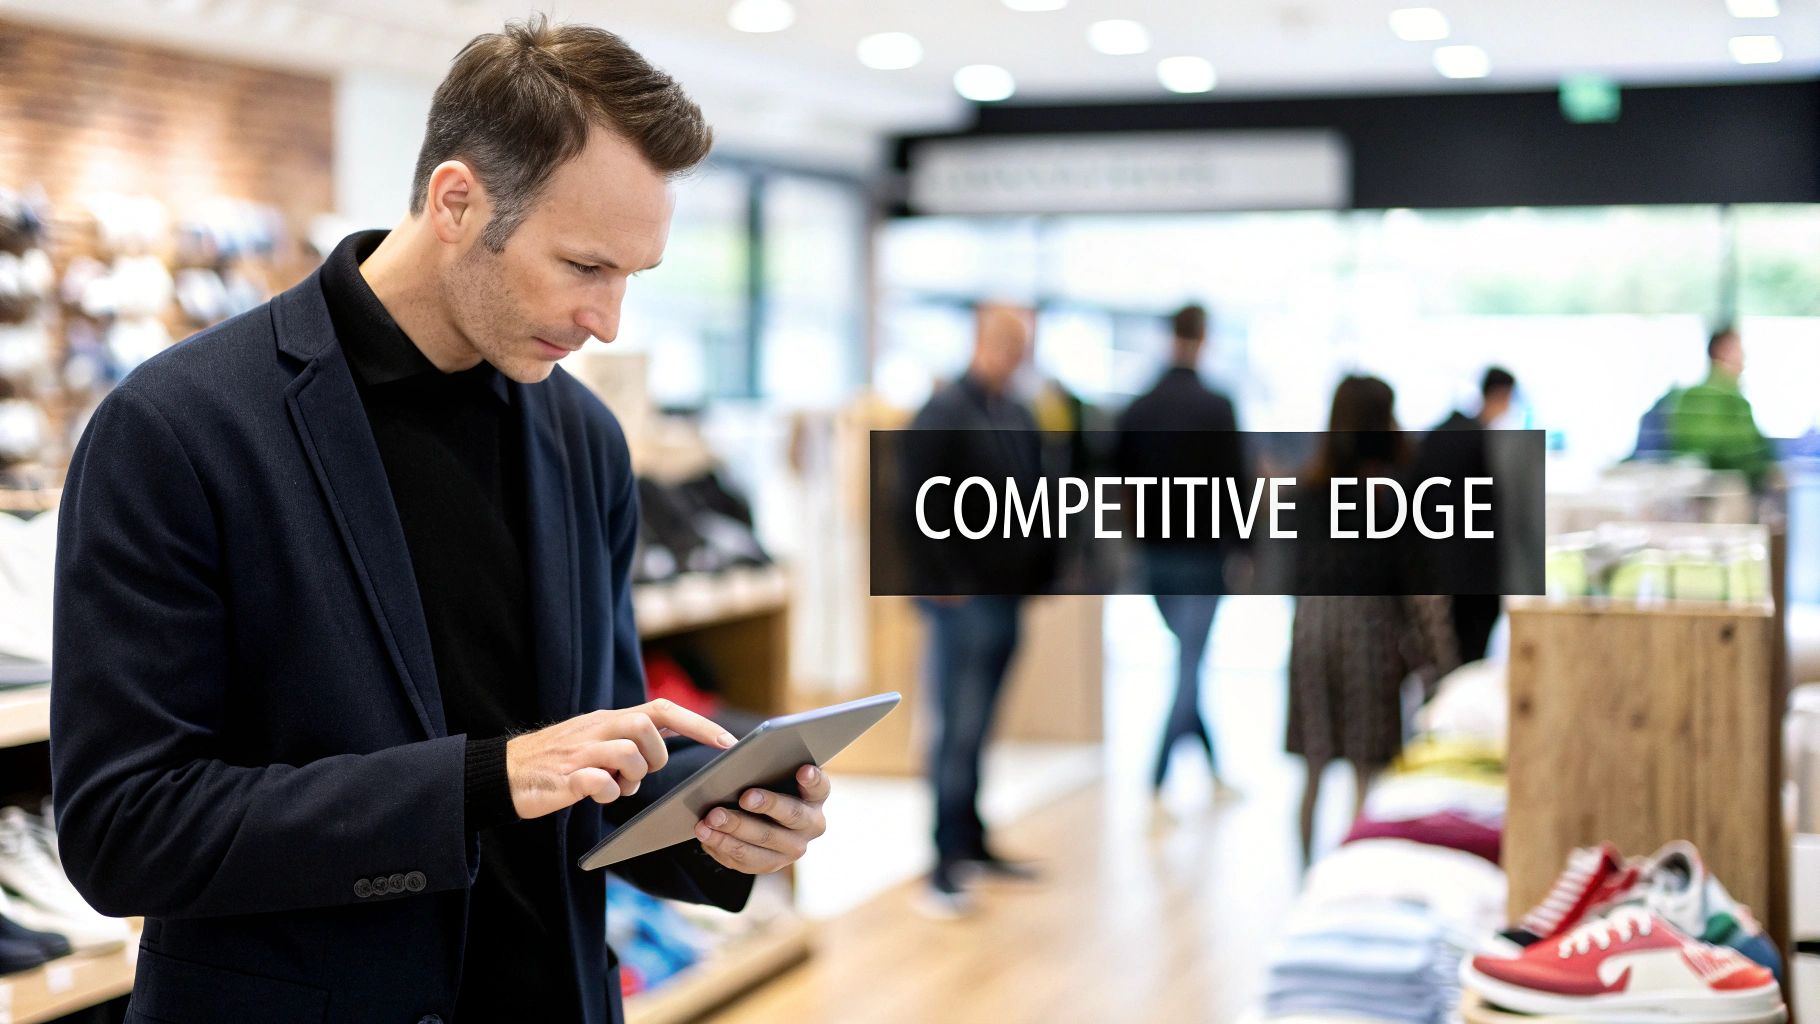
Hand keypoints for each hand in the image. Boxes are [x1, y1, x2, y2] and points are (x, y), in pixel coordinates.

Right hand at [506, 700, 735, 818]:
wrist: (504, 773)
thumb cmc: (558, 761)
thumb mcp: (597, 741)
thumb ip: (628, 741)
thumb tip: (663, 748)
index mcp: (610, 719)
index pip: (663, 709)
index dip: (698, 724)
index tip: (728, 742)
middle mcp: (598, 728)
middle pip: (647, 728)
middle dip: (655, 757)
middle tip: (639, 775)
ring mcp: (580, 752)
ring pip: (627, 752)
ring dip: (633, 776)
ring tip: (617, 787)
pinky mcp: (564, 778)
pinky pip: (598, 782)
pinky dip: (608, 792)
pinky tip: (599, 796)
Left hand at [693, 764, 830, 874]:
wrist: (764, 818)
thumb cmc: (768, 785)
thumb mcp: (774, 774)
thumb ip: (768, 765)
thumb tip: (736, 750)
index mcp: (815, 797)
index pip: (819, 787)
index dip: (812, 779)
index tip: (803, 769)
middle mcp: (811, 826)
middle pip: (791, 815)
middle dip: (766, 805)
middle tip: (744, 797)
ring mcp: (791, 849)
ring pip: (763, 842)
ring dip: (734, 830)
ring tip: (710, 819)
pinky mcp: (770, 865)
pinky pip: (744, 860)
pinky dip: (722, 846)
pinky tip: (706, 835)